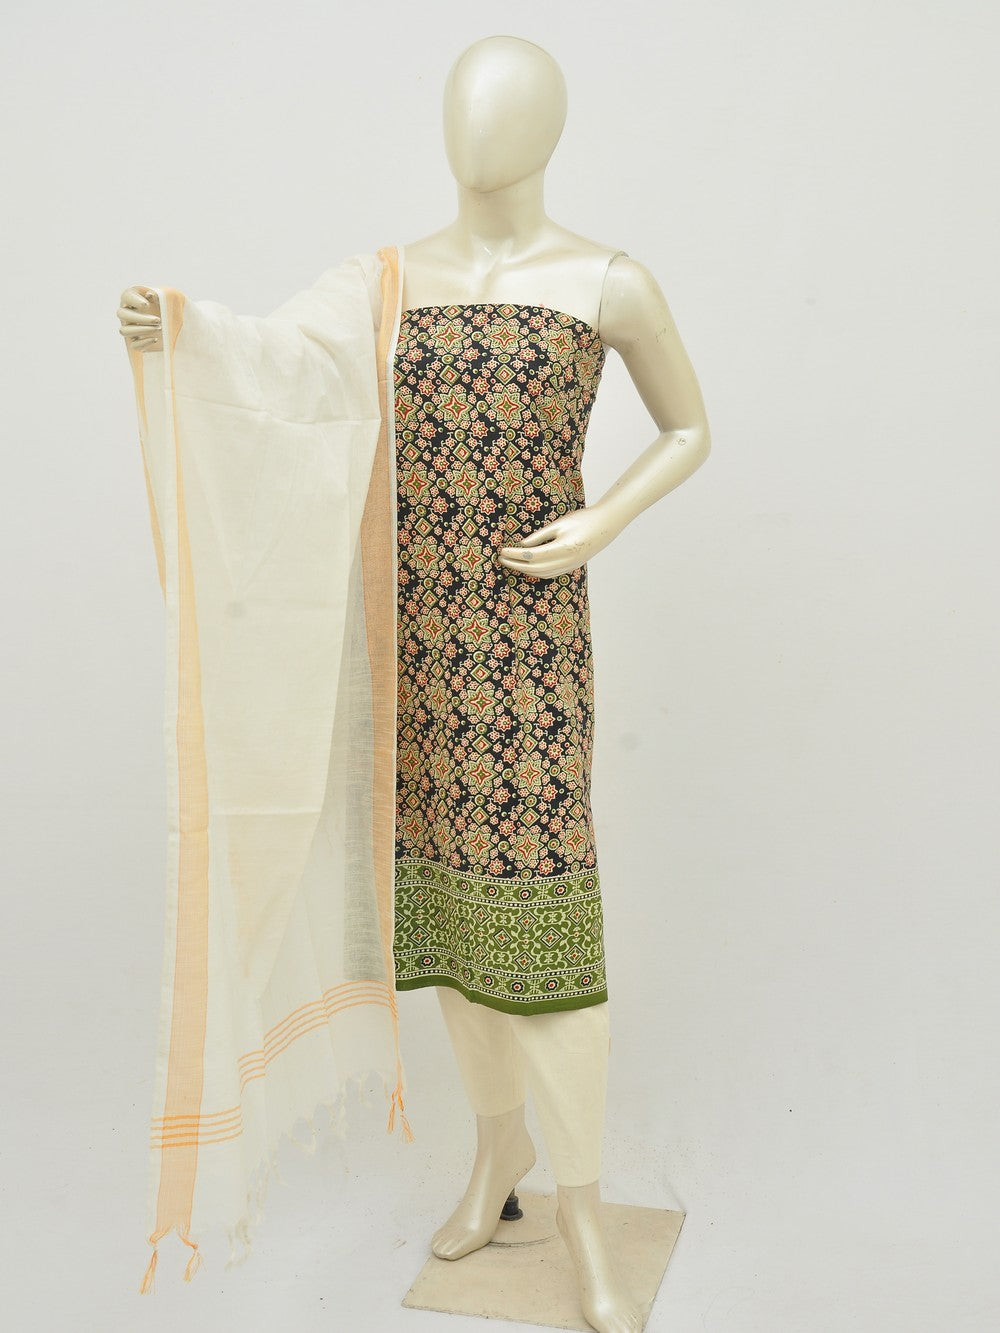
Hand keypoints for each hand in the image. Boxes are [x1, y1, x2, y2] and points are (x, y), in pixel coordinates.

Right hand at [118, 286, 161, 352]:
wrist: (171, 322)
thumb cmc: (165, 306)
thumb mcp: (164, 300)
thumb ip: (157, 296)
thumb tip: (150, 295)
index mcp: (131, 298)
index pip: (126, 296)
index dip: (134, 301)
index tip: (147, 305)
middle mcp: (126, 313)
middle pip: (122, 314)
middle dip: (140, 318)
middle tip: (158, 320)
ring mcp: (129, 328)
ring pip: (124, 331)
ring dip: (141, 330)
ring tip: (158, 328)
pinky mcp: (136, 341)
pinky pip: (134, 345)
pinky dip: (144, 343)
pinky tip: (155, 339)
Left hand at [499, 505, 617, 578]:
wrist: (606, 525)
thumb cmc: (582, 519)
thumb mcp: (559, 524)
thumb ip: (540, 536)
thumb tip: (523, 546)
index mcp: (562, 549)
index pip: (531, 556)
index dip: (515, 555)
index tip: (502, 551)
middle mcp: (565, 562)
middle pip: (534, 568)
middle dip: (515, 564)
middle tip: (501, 558)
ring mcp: (569, 566)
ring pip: (541, 574)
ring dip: (524, 570)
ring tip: (511, 562)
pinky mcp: (572, 567)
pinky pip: (550, 574)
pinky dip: (536, 572)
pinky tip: (527, 566)